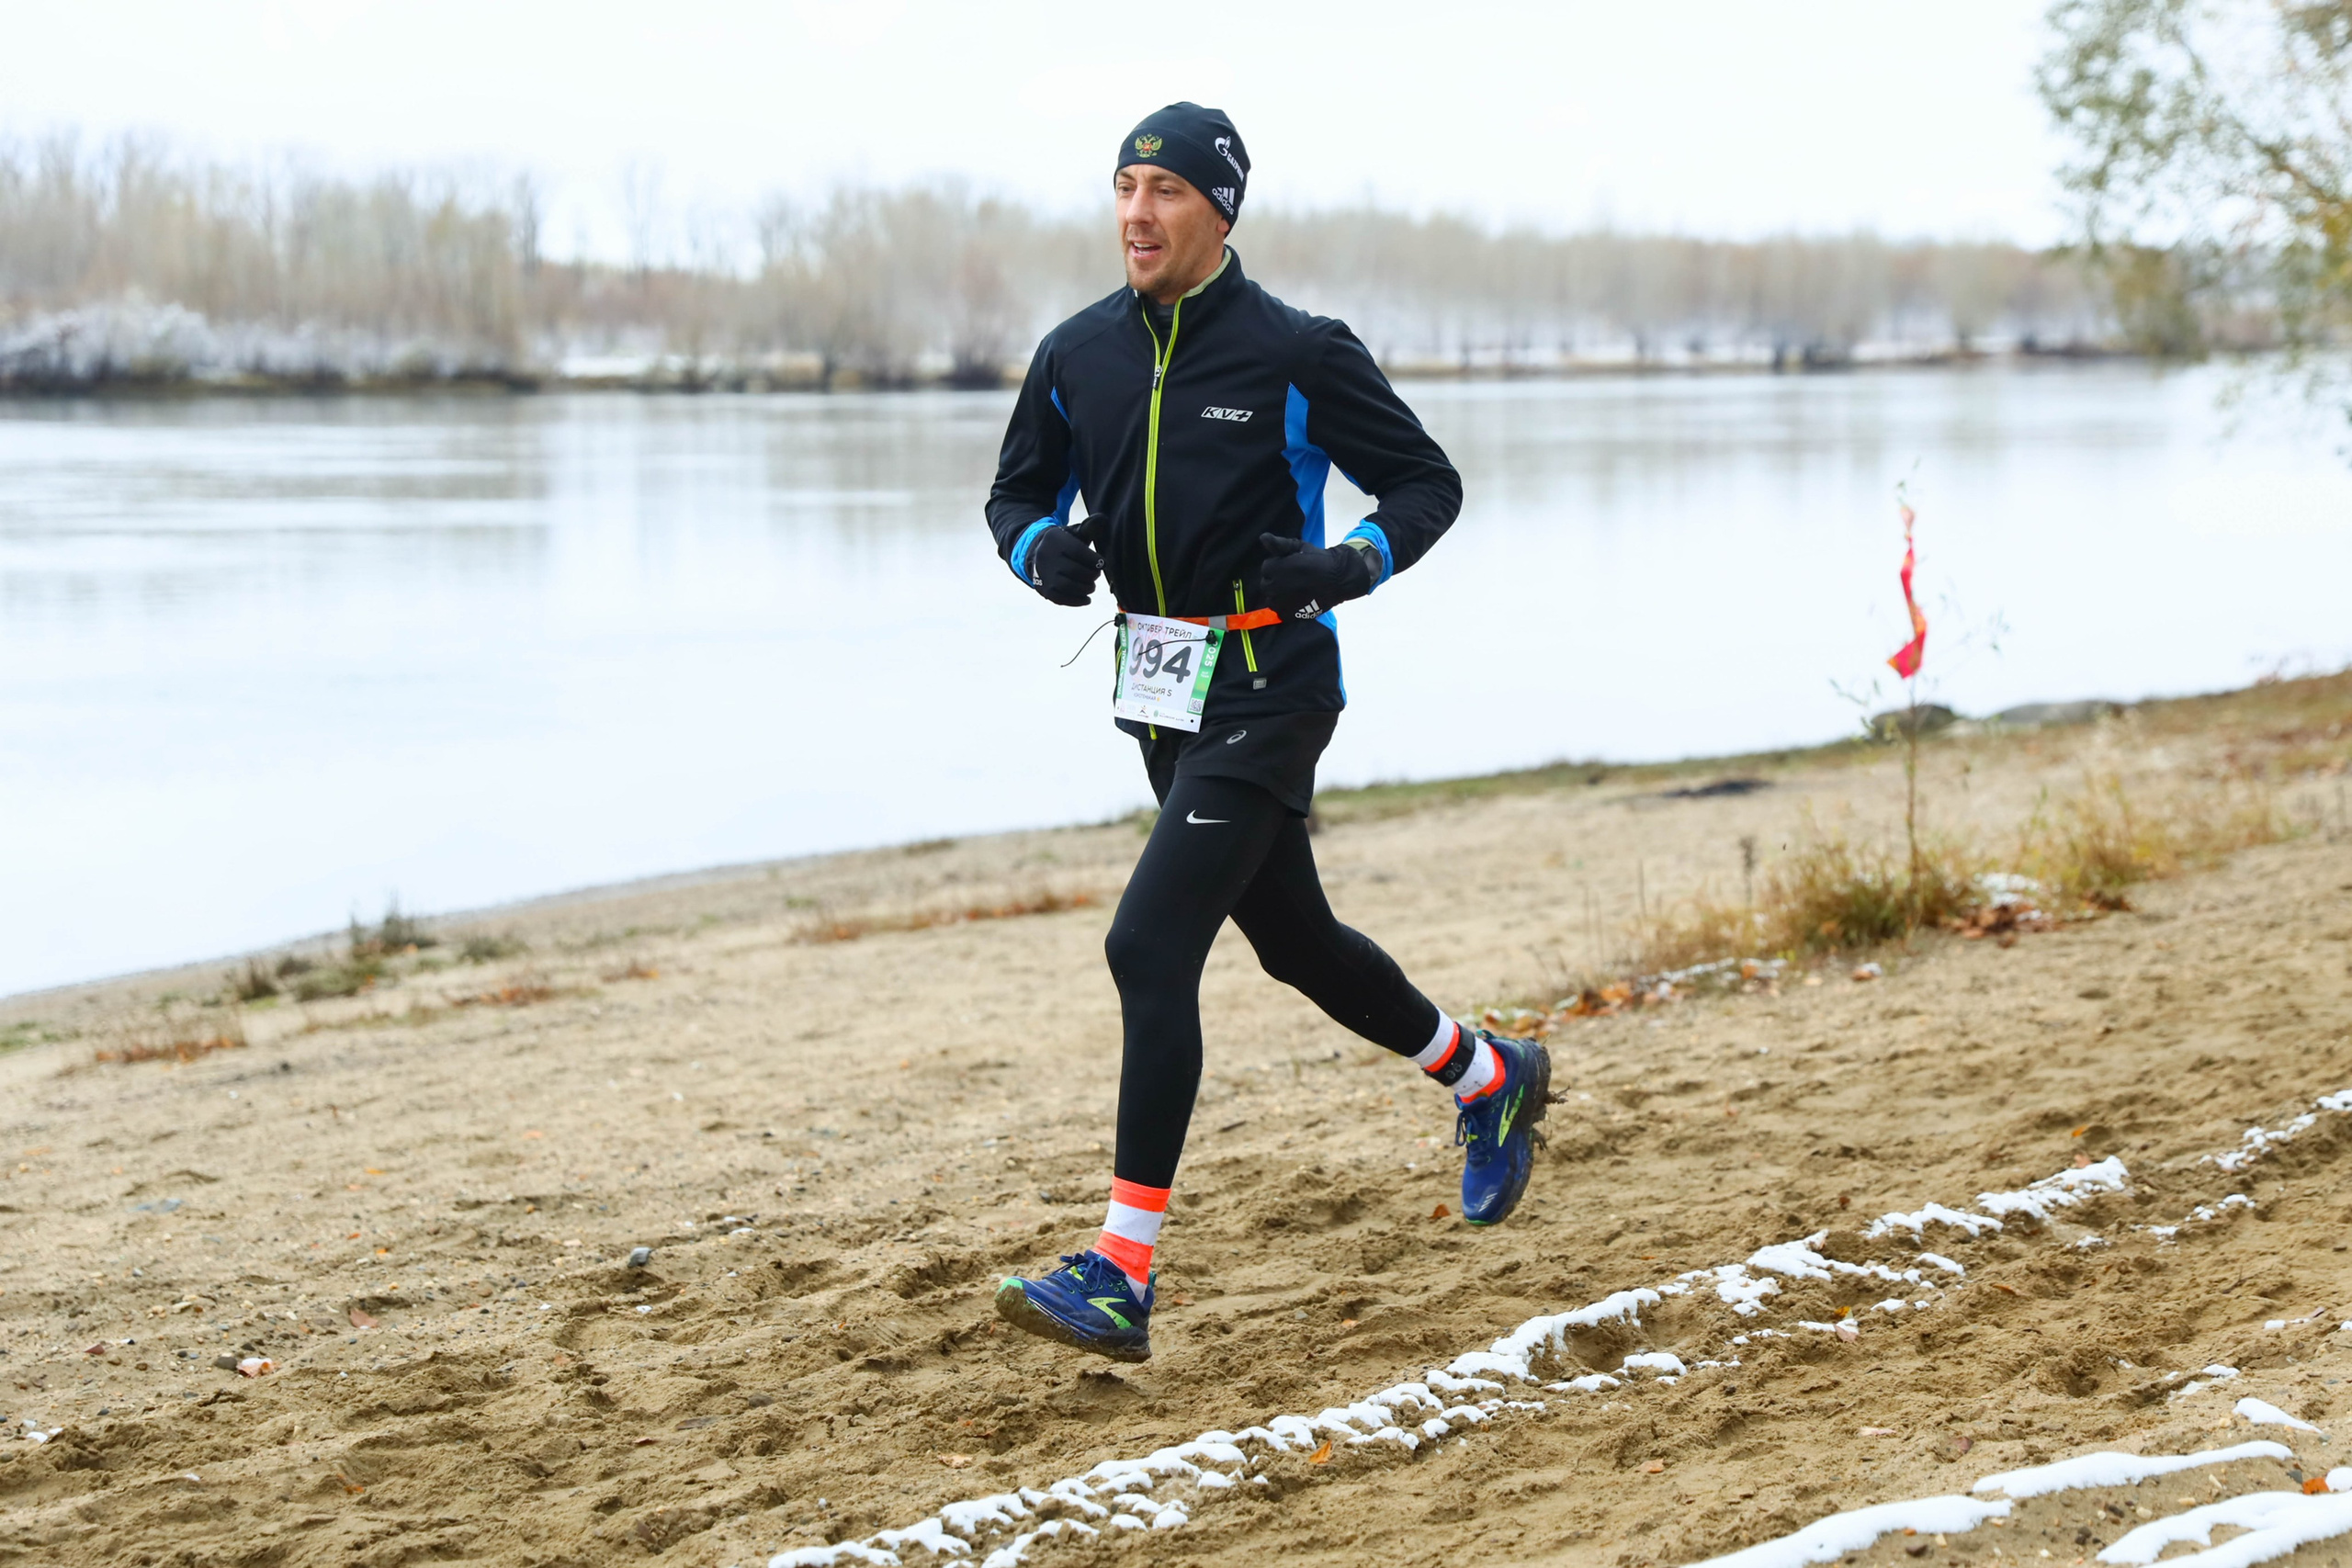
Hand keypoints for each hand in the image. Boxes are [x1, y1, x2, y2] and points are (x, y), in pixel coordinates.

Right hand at [1028, 524, 1101, 605]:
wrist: (1035, 554)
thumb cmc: (1062, 544)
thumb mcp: (1073, 533)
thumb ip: (1089, 527)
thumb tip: (1103, 519)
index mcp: (1056, 541)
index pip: (1079, 552)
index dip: (1094, 560)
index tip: (1102, 563)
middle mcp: (1047, 558)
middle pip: (1075, 571)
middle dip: (1091, 575)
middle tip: (1096, 575)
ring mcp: (1044, 575)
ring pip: (1069, 586)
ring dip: (1086, 589)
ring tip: (1091, 586)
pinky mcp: (1044, 590)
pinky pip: (1062, 599)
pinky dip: (1077, 601)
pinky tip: (1086, 598)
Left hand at [1253, 533, 1373, 620]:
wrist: (1338, 578)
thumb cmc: (1318, 559)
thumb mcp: (1299, 547)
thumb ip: (1279, 544)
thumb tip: (1263, 537)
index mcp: (1274, 569)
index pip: (1266, 567)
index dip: (1279, 565)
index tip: (1292, 565)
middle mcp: (1274, 587)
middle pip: (1266, 584)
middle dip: (1276, 580)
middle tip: (1294, 578)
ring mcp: (1280, 603)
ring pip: (1271, 599)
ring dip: (1279, 594)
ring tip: (1296, 589)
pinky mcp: (1288, 615)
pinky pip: (1280, 611)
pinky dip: (1286, 607)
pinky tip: (1298, 600)